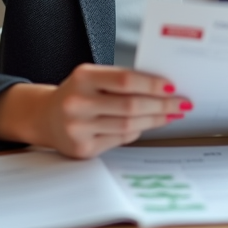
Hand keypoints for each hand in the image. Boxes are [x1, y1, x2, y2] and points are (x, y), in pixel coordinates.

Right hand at [0, 65, 190, 158]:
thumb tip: (162, 88)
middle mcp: (78, 102)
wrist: (45, 117)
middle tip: (182, 103)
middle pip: (130, 106)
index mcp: (83, 77)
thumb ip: (120, 80)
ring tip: (171, 114)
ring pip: (128, 125)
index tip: (172, 86)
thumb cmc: (77, 93)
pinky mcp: (82, 149)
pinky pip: (119, 139)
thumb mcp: (92, 78)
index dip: (152, 84)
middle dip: (161, 105)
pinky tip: (148, 124)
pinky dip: (137, 130)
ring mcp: (78, 128)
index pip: (125, 80)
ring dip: (155, 120)